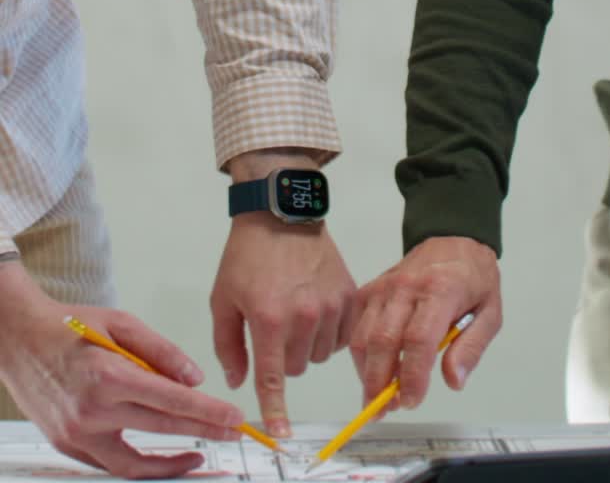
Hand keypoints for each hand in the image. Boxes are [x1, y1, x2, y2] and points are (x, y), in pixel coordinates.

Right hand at [0, 262, 249, 478]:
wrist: (19, 340)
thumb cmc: (69, 326)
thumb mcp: (120, 323)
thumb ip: (160, 351)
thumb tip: (194, 379)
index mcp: (109, 375)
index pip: (172, 400)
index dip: (208, 412)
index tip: (235, 419)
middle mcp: (92, 411)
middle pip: (161, 430)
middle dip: (202, 433)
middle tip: (231, 434)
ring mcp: (77, 434)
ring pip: (134, 464)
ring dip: (170, 463)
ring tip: (198, 454)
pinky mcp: (67, 445)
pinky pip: (109, 465)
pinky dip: (137, 464)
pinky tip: (159, 454)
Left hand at [210, 214, 355, 436]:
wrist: (282, 214)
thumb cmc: (247, 255)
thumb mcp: (223, 298)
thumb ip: (227, 345)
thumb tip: (238, 381)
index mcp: (268, 319)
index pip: (273, 378)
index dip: (275, 409)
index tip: (282, 433)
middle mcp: (303, 316)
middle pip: (297, 368)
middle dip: (284, 356)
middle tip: (274, 324)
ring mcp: (331, 306)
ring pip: (319, 355)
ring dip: (306, 344)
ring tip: (295, 310)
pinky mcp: (349, 295)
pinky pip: (341, 336)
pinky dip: (328, 331)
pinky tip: (315, 307)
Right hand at [350, 236, 500, 410]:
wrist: (452, 237)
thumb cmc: (472, 276)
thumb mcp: (490, 312)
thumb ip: (471, 348)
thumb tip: (453, 381)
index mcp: (440, 290)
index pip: (418, 339)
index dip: (411, 375)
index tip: (411, 400)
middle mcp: (407, 286)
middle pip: (383, 340)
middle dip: (379, 382)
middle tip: (384, 409)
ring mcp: (384, 286)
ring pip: (364, 336)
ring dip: (367, 372)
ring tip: (378, 397)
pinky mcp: (371, 289)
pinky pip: (357, 326)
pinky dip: (360, 353)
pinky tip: (373, 369)